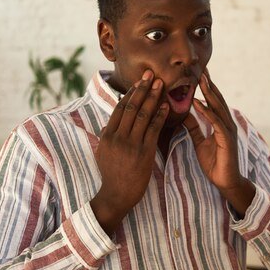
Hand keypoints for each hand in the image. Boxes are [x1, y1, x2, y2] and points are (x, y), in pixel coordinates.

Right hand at [90, 70, 167, 234]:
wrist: (117, 195)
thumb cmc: (111, 175)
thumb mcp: (103, 154)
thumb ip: (106, 137)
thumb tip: (107, 124)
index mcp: (108, 135)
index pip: (120, 108)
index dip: (131, 93)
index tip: (140, 81)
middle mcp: (118, 137)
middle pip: (132, 107)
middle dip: (143, 89)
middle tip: (151, 74)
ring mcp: (131, 144)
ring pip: (143, 115)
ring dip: (153, 97)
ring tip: (160, 84)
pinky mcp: (143, 152)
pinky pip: (153, 129)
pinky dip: (160, 116)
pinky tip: (166, 106)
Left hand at [184, 70, 254, 215]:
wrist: (225, 182)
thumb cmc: (215, 163)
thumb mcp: (200, 142)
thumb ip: (194, 127)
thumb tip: (184, 113)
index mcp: (220, 123)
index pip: (212, 101)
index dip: (205, 87)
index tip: (197, 73)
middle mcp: (226, 123)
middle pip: (217, 99)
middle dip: (208, 84)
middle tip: (200, 68)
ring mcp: (228, 131)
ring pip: (218, 107)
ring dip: (209, 93)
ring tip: (200, 80)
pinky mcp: (226, 140)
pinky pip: (216, 123)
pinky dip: (207, 112)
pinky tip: (198, 103)